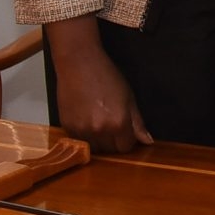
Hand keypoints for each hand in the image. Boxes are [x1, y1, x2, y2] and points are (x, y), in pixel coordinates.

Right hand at [43, 17, 152, 153]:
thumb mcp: (129, 98)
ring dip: (99, 140)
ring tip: (99, 121)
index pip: (126, 147)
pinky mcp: (67, 127)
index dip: (128, 139)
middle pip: (110, 150)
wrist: (79, 65)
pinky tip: (87, 119)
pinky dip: (85, 135)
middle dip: (114, 141)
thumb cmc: (107, 77)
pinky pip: (79, 140)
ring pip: (94, 148)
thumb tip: (147, 141)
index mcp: (118, 123)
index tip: (126, 130)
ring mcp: (81, 130)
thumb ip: (138, 123)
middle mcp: (99, 130)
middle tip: (112, 123)